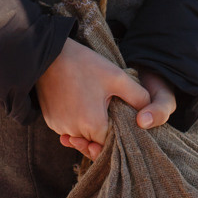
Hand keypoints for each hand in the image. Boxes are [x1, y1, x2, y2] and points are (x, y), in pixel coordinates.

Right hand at [35, 40, 178, 159]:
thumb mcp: (117, 78)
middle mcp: (73, 131)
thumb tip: (148, 114)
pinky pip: (69, 128)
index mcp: (92, 125)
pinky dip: (77, 121)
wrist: (49, 53)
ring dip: (90, 127)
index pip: (111, 143)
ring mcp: (59, 127)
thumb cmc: (84, 64)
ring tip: (96, 105)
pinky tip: (82, 104)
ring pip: (82, 136)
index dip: (120, 135)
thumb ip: (138, 97)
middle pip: (96, 142)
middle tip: (111, 112)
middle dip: (106, 132)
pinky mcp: (50, 121)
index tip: (125, 123)